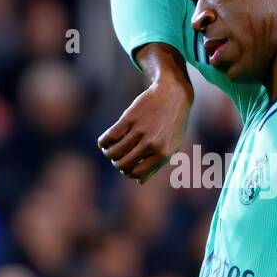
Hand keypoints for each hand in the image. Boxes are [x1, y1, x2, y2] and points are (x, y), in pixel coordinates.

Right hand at [97, 43, 191, 183]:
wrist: (174, 95)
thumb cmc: (174, 123)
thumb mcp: (172, 146)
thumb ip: (157, 164)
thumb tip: (139, 181)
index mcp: (163, 154)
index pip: (136, 173)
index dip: (128, 172)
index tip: (126, 166)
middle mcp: (151, 144)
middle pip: (123, 164)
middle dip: (117, 163)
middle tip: (117, 158)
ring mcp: (140, 131)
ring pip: (114, 152)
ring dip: (108, 153)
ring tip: (109, 150)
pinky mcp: (129, 118)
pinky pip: (109, 137)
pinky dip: (103, 142)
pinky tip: (104, 142)